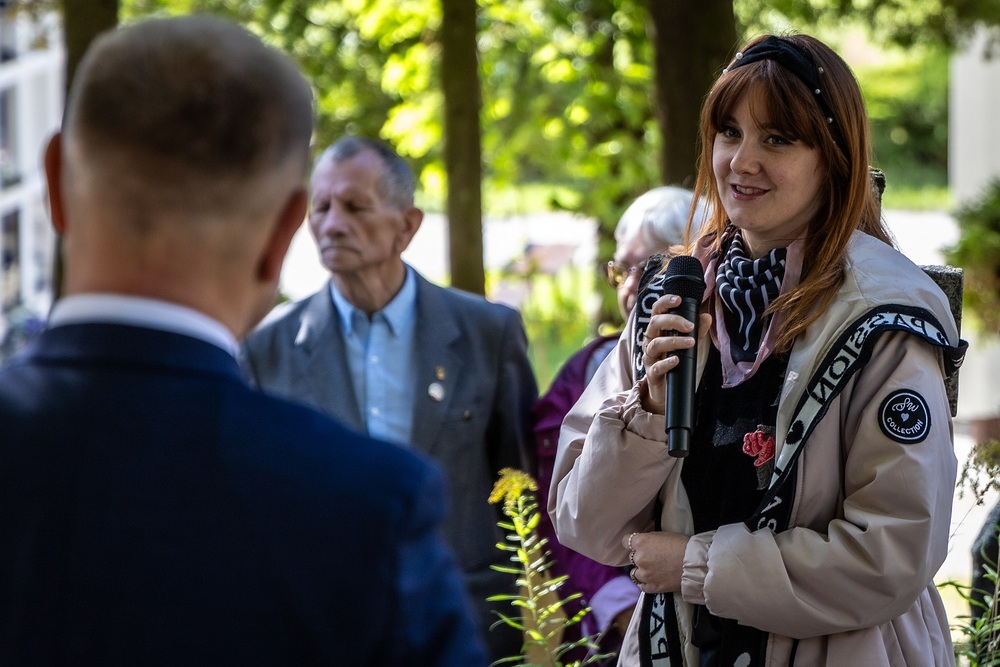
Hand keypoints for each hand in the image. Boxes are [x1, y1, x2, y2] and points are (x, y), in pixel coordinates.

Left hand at [624, 530, 688, 593]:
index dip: (632, 543)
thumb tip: (644, 542)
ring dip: (642, 571)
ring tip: (653, 571)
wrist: (694, 564)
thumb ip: (649, 539)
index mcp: (641, 542)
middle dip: (640, 557)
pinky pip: (641, 586)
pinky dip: (646, 583)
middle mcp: (639, 558)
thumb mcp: (663, 535)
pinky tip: (653, 580)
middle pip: (632, 557)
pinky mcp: (651, 587)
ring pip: (634, 573)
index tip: (637, 545)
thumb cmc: (682, 545)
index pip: (625, 541)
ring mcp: (644, 574)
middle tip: (652, 558)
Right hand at [640, 295, 711, 413]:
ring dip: (673, 341)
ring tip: (690, 342)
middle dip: (672, 321)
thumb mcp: (688, 344)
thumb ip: (696, 330)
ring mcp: (650, 357)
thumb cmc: (675, 362)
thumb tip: (706, 317)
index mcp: (658, 330)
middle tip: (690, 326)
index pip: (657, 311)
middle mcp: (651, 341)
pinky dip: (666, 362)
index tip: (678, 300)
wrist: (665, 392)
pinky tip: (676, 360)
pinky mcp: (651, 374)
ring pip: (655, 344)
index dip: (665, 303)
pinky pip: (655, 366)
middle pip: (654, 323)